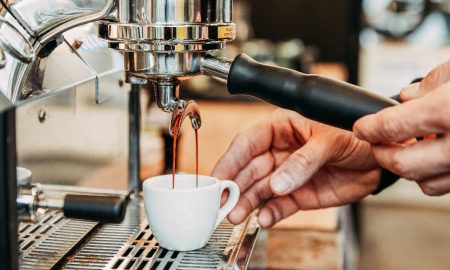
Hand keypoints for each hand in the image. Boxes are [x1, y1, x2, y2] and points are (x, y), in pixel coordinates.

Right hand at [211, 109, 380, 227]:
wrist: (381, 157)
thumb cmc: (356, 133)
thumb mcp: (331, 139)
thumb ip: (305, 160)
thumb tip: (279, 183)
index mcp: (282, 127)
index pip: (248, 142)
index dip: (230, 160)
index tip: (218, 178)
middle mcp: (280, 151)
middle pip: (249, 169)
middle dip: (234, 187)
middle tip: (223, 203)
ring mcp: (288, 174)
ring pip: (260, 190)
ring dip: (247, 203)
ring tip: (237, 215)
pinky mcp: (300, 194)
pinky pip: (280, 205)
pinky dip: (271, 213)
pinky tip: (263, 218)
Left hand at [354, 60, 449, 195]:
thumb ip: (431, 85)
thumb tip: (408, 96)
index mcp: (447, 111)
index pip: (390, 126)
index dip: (368, 128)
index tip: (361, 128)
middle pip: (402, 164)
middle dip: (382, 154)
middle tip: (378, 143)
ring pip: (425, 183)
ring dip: (409, 169)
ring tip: (408, 150)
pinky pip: (446, 185)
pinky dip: (434, 175)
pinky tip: (434, 157)